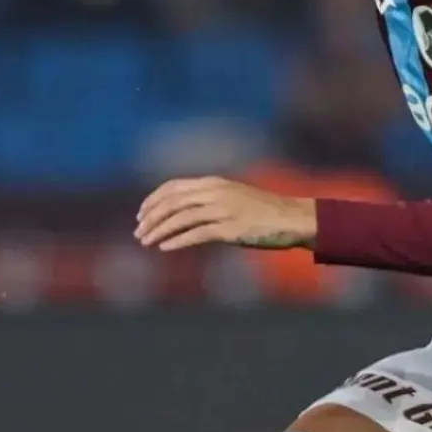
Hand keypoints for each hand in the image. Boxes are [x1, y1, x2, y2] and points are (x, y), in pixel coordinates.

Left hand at [135, 176, 316, 251]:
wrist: (292, 218)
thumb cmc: (264, 210)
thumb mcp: (234, 197)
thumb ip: (210, 201)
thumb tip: (183, 214)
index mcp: (215, 183)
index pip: (173, 187)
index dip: (153, 200)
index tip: (141, 215)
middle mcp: (216, 192)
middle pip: (173, 202)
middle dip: (151, 217)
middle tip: (138, 232)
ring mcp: (223, 209)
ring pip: (180, 217)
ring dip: (159, 230)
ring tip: (146, 243)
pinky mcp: (230, 228)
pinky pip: (197, 234)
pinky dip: (177, 240)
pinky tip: (165, 248)